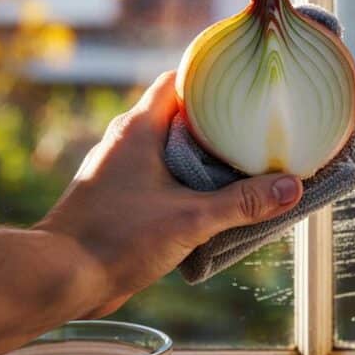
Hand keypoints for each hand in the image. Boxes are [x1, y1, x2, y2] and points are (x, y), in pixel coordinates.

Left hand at [37, 71, 302, 316]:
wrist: (61, 277)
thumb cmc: (116, 238)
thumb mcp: (190, 218)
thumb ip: (242, 202)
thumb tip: (292, 186)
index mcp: (139, 128)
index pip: (178, 81)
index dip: (211, 78)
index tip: (246, 83)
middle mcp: (126, 142)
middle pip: (180, 117)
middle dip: (218, 124)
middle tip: (258, 129)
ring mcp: (119, 171)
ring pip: (170, 151)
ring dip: (203, 159)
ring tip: (246, 166)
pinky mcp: (119, 199)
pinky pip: (160, 179)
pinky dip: (186, 184)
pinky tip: (212, 202)